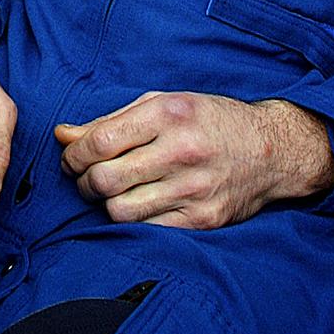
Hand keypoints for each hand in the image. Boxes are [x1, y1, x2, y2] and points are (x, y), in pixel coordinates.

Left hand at [55, 92, 333, 229]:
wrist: (272, 150)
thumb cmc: (208, 121)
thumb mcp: (161, 104)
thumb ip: (109, 120)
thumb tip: (61, 135)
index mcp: (168, 114)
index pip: (100, 142)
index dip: (74, 155)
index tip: (70, 159)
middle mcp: (181, 151)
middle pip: (105, 179)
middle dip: (83, 182)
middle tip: (85, 179)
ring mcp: (194, 189)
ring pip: (120, 211)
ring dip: (104, 205)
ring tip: (109, 193)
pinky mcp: (203, 220)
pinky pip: (148, 229)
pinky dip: (133, 221)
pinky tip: (137, 206)